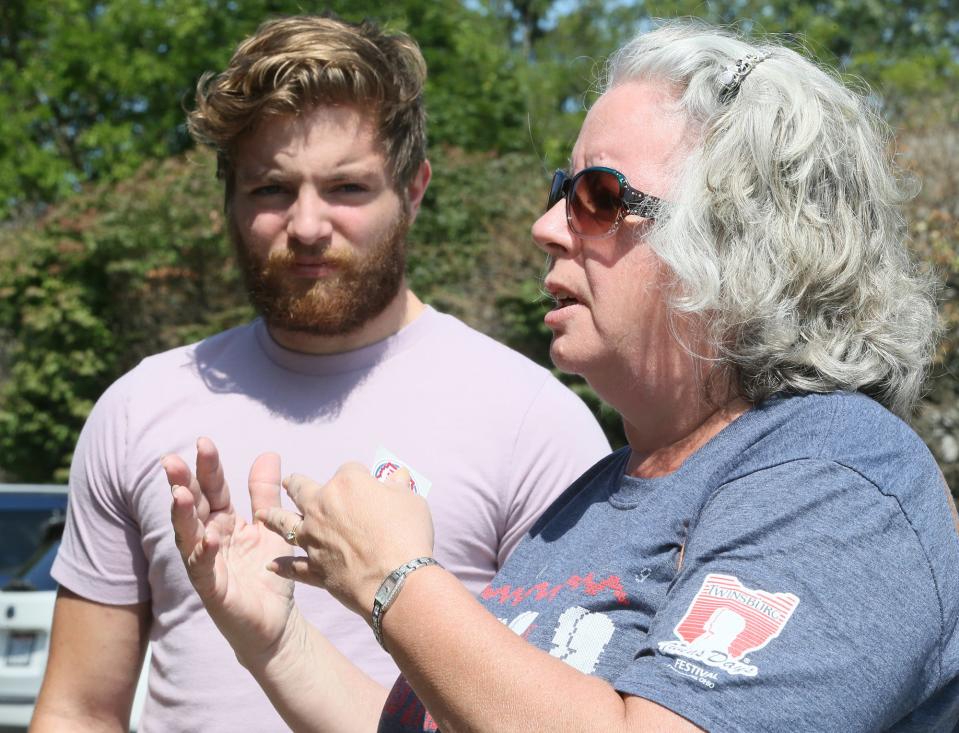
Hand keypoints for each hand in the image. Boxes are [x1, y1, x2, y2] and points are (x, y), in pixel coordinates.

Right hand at [163, 438, 296, 667]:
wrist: (277, 623)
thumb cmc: (268, 574)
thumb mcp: (271, 526)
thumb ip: (264, 493)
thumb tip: (267, 453)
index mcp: (224, 522)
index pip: (213, 490)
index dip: (207, 468)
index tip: (203, 442)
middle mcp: (209, 539)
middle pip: (192, 507)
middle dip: (182, 483)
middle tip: (172, 460)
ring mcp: (207, 565)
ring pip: (188, 536)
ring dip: (182, 515)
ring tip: (179, 493)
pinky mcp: (212, 590)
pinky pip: (203, 569)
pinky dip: (203, 553)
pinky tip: (208, 537)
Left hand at [256, 463, 433, 618]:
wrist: (396, 581)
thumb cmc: (408, 535)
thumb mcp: (411, 501)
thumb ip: (398, 487)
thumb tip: (396, 477)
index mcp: (347, 484)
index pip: (350, 470)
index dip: (361, 477)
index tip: (369, 486)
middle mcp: (322, 506)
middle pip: (303, 488)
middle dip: (297, 484)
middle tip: (291, 482)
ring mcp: (313, 538)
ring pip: (285, 524)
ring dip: (272, 518)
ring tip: (261, 514)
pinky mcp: (314, 568)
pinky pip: (293, 566)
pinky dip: (283, 567)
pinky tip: (272, 566)